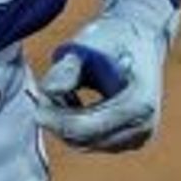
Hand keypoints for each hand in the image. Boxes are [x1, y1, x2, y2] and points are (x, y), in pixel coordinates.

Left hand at [31, 0, 179, 151]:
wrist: (141, 37)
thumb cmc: (112, 37)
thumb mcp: (87, 45)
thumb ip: (67, 69)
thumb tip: (47, 91)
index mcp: (139, 104)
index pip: (86, 127)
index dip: (56, 119)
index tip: (37, 101)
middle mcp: (143, 127)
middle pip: (84, 139)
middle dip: (57, 121)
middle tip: (41, 94)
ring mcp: (138, 138)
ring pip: (84, 143)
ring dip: (65, 123)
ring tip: (61, 91)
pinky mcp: (129, 141)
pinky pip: (91, 141)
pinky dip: (75, 125)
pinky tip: (72, 100)